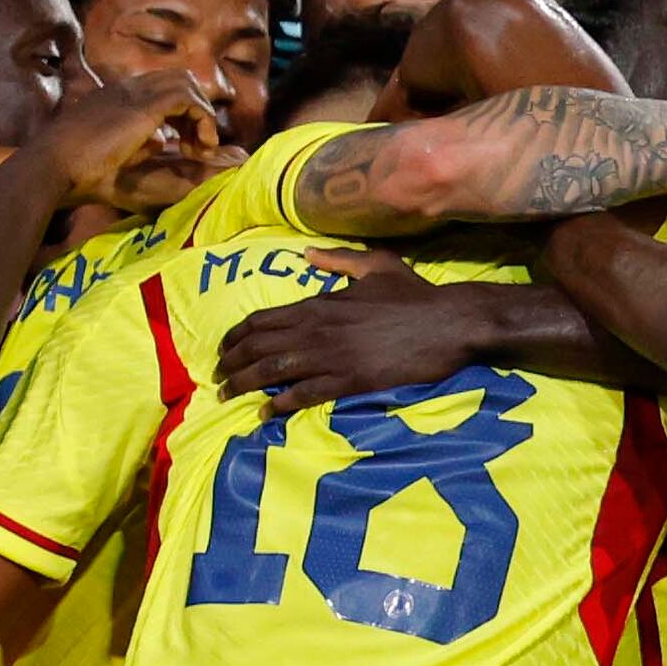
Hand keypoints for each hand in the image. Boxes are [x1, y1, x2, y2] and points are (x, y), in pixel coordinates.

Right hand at [38, 67, 215, 211]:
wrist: (53, 165)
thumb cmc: (74, 170)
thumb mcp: (113, 156)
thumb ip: (138, 146)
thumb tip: (162, 141)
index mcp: (115, 97)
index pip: (159, 88)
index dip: (180, 113)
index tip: (184, 145)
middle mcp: (127, 89)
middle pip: (177, 79)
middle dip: (195, 109)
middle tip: (195, 145)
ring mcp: (135, 93)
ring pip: (187, 84)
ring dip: (202, 116)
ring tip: (200, 149)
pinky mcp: (145, 107)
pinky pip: (189, 99)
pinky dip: (203, 120)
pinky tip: (199, 147)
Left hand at [212, 256, 521, 410]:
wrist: (448, 323)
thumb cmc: (414, 295)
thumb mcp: (376, 265)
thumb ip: (339, 259)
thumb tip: (308, 254)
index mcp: (320, 302)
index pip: (263, 319)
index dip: (236, 336)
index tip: (224, 348)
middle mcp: (317, 329)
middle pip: (258, 346)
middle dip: (231, 362)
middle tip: (218, 376)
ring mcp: (332, 356)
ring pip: (272, 371)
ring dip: (244, 384)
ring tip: (228, 394)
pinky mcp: (350, 380)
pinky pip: (304, 394)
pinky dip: (280, 404)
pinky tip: (266, 412)